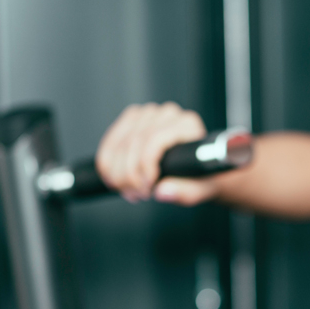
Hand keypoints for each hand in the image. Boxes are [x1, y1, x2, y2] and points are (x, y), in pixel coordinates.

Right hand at [95, 102, 217, 204]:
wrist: (197, 172)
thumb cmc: (202, 176)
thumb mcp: (201, 190)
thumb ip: (185, 191)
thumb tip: (163, 191)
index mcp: (187, 124)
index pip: (155, 139)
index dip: (144, 166)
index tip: (146, 188)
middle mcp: (169, 114)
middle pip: (135, 141)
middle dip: (129, 174)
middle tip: (136, 194)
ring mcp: (149, 114)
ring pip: (120, 142)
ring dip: (117, 172)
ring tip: (128, 190)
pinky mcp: (133, 119)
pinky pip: (111, 140)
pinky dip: (107, 163)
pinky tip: (114, 179)